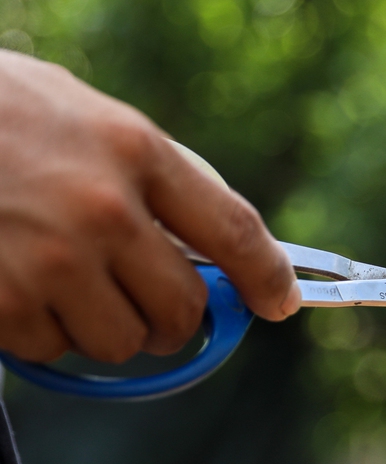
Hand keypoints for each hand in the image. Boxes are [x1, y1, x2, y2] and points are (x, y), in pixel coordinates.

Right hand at [0, 50, 299, 362]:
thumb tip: (219, 247)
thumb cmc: (5, 114)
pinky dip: (44, 331)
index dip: (266, 277)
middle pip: (182, 310)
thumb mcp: (94, 121)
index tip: (280, 303)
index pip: (233, 230)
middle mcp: (103, 211)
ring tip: (67, 282)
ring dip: (106, 327)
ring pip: (121, 343)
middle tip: (155, 307)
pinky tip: (17, 285)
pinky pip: (53, 350)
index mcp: (136, 152)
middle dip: (174, 320)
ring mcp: (49, 261)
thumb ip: (159, 180)